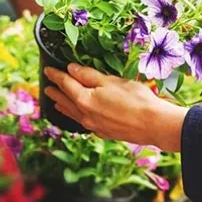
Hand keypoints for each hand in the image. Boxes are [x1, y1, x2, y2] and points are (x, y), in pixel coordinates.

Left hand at [44, 64, 187, 151]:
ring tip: (55, 102)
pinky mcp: (103, 132)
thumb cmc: (135, 99)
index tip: (47, 70)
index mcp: (84, 99)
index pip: (66, 84)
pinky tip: (77, 116)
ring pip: (72, 114)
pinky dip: (75, 116)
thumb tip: (70, 69)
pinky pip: (82, 122)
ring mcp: (93, 126)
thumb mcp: (111, 81)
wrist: (154, 125)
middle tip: (46, 87)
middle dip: (55, 92)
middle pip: (65, 100)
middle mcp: (85, 115)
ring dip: (63, 106)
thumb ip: (89, 75)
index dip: (56, 75)